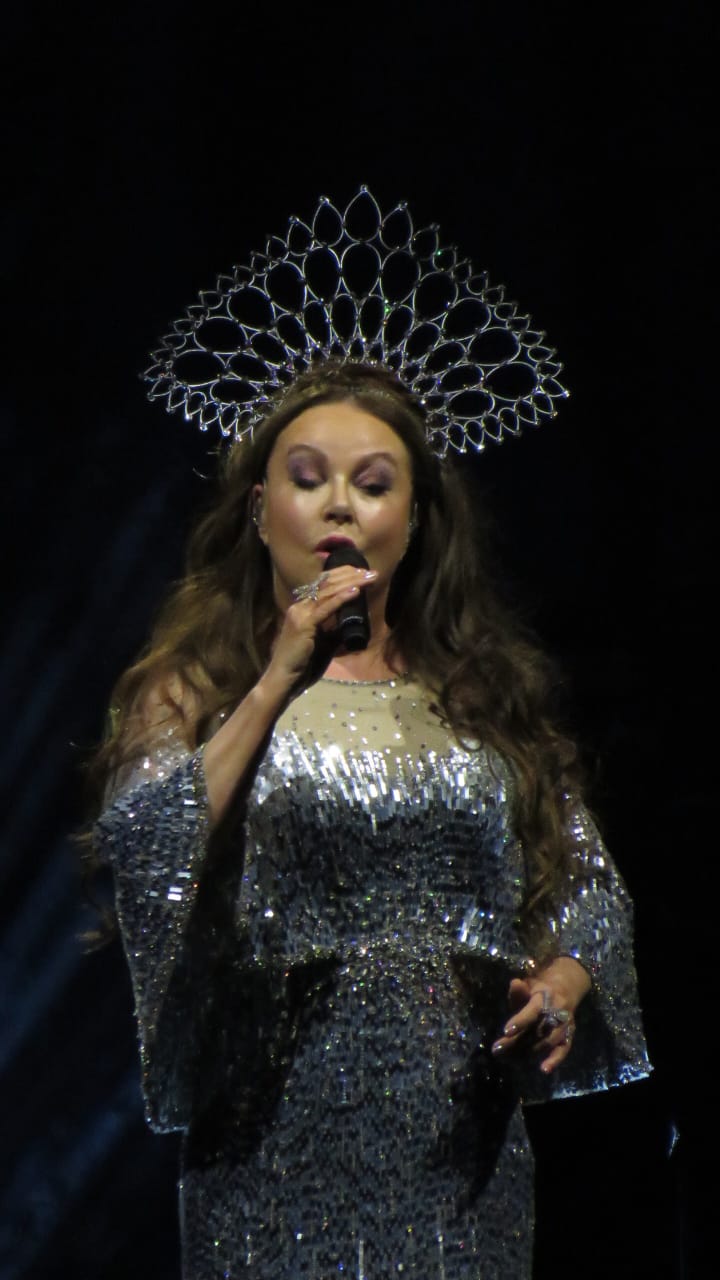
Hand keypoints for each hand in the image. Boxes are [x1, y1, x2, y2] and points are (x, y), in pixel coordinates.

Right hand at [263, 565, 377, 691]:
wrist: (284, 680)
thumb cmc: (303, 665)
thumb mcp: (325, 644)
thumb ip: (336, 631)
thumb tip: (355, 622)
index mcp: (303, 610)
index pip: (323, 586)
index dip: (343, 576)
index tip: (362, 573)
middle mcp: (300, 607)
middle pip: (327, 584)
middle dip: (351, 575)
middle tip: (371, 572)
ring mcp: (300, 613)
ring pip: (328, 592)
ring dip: (351, 582)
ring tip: (368, 577)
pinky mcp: (304, 624)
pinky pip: (326, 607)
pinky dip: (342, 598)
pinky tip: (356, 591)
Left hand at [491, 956, 591, 1074]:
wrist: (566, 988)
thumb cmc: (540, 988)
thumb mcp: (528, 984)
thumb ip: (519, 990)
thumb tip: (514, 984)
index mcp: (546, 997)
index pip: (533, 1011)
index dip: (521, 1021)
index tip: (506, 1031)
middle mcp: (557, 1012)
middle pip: (537, 1030)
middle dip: (516, 1041)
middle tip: (497, 1049)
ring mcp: (564, 1025)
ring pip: (547, 1042)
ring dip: (528, 1052)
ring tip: (508, 1058)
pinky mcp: (569, 1035)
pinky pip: (563, 1049)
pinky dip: (555, 1060)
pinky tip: (544, 1069)